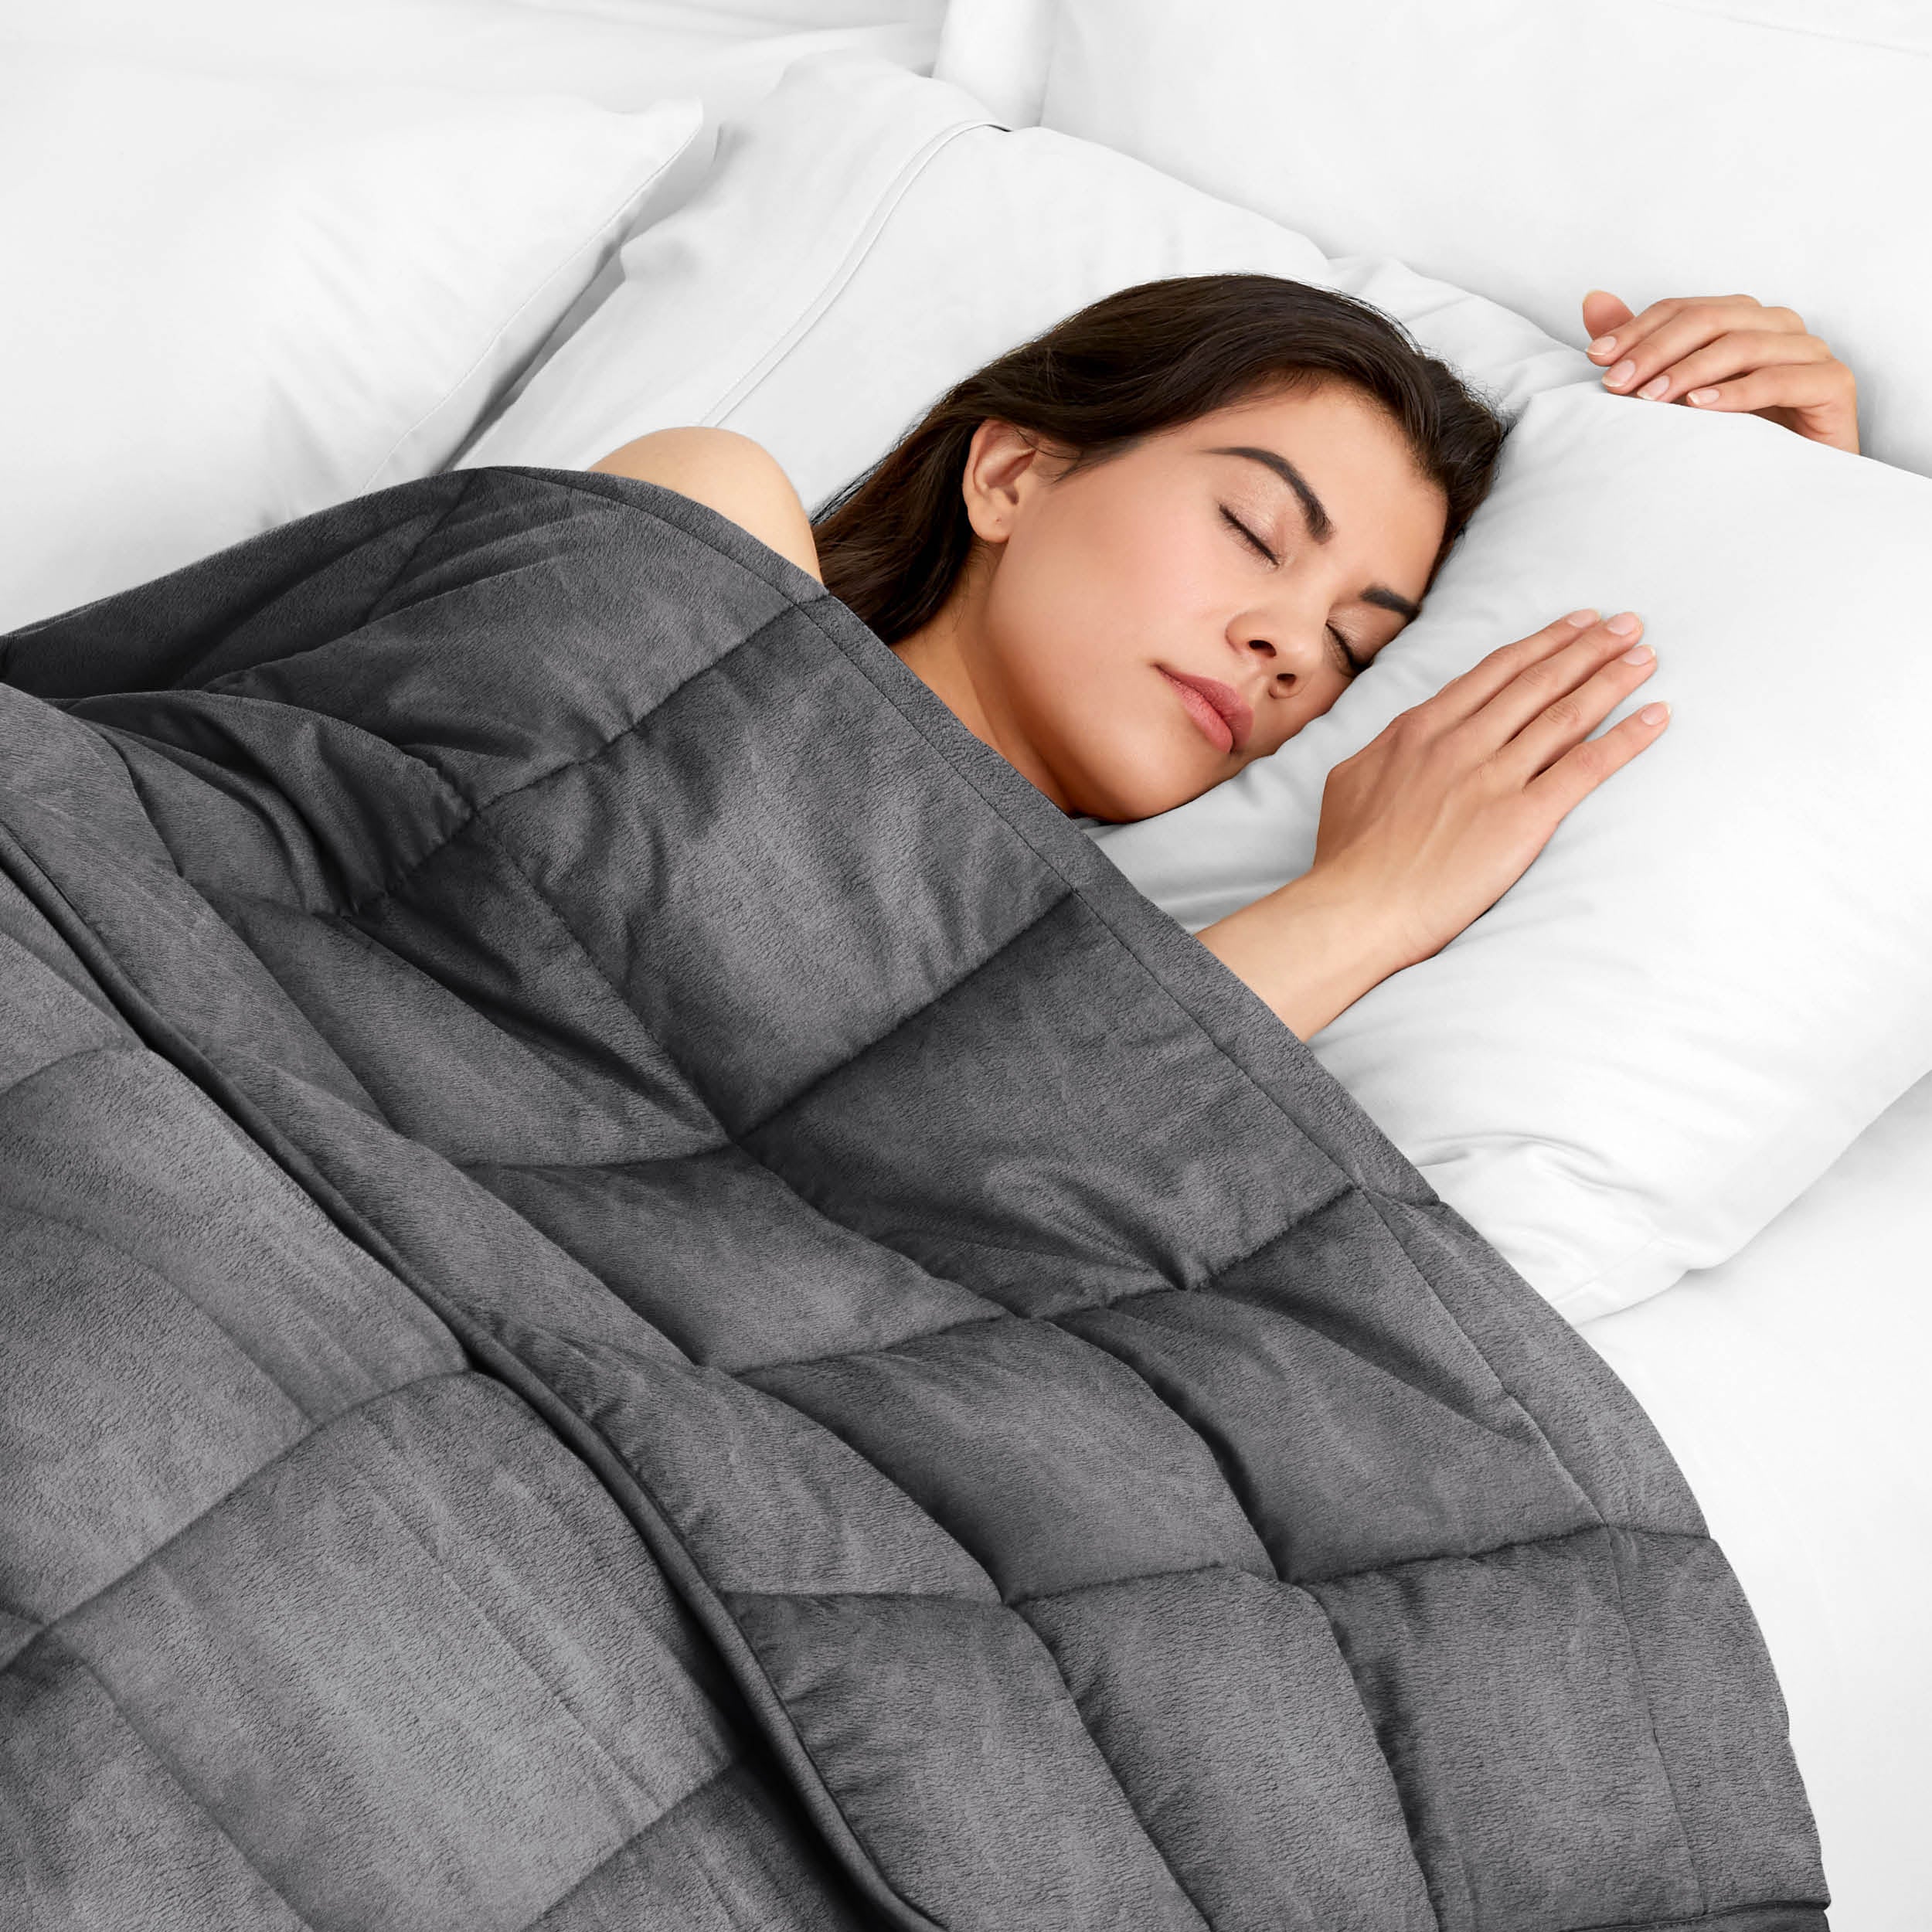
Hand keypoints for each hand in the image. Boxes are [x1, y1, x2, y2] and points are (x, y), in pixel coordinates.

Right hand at [1310, 609, 1666, 974]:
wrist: (1356, 907)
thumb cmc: (1347, 856)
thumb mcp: (1351, 780)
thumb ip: (1385, 749)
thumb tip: (1404, 735)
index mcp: (1420, 729)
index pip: (1494, 673)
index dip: (1542, 644)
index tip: (1576, 624)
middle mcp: (1461, 742)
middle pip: (1538, 682)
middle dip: (1589, 647)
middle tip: (1628, 624)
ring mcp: (1493, 778)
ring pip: (1565, 715)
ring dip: (1611, 679)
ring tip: (1645, 656)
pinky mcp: (1522, 819)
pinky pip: (1585, 768)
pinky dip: (1626, 739)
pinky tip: (1656, 716)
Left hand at [1581, 290, 1858, 453]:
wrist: (1784, 490)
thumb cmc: (1730, 439)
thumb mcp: (1676, 393)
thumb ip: (1640, 348)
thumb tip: (1592, 300)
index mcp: (1743, 320)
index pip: (1684, 309)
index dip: (1638, 330)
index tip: (1596, 359)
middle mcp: (1778, 327)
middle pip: (1712, 319)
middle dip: (1656, 350)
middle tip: (1616, 385)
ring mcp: (1809, 352)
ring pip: (1744, 344)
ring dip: (1690, 371)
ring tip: (1649, 400)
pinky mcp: (1833, 384)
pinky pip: (1782, 379)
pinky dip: (1738, 392)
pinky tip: (1699, 407)